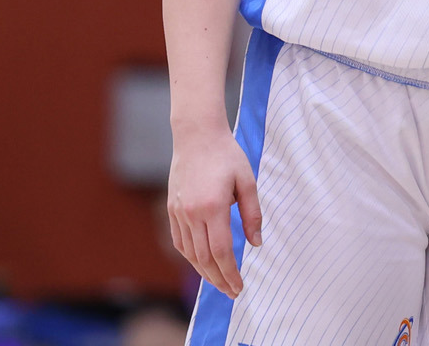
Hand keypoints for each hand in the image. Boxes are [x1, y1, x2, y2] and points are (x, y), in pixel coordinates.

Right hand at [166, 123, 261, 298]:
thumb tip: (256, 243)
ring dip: (204, 272)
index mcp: (213, 206)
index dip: (230, 273)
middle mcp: (192, 213)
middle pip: (204, 258)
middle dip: (218, 280)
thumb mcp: (247, 181)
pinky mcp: (172, 209)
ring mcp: (179, 212)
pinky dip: (190, 257)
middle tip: (232, 292)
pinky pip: (180, 241)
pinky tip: (202, 263)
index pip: (221, 252)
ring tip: (219, 282)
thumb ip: (252, 214)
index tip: (239, 287)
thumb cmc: (226, 155)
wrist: (196, 135)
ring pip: (190, 253)